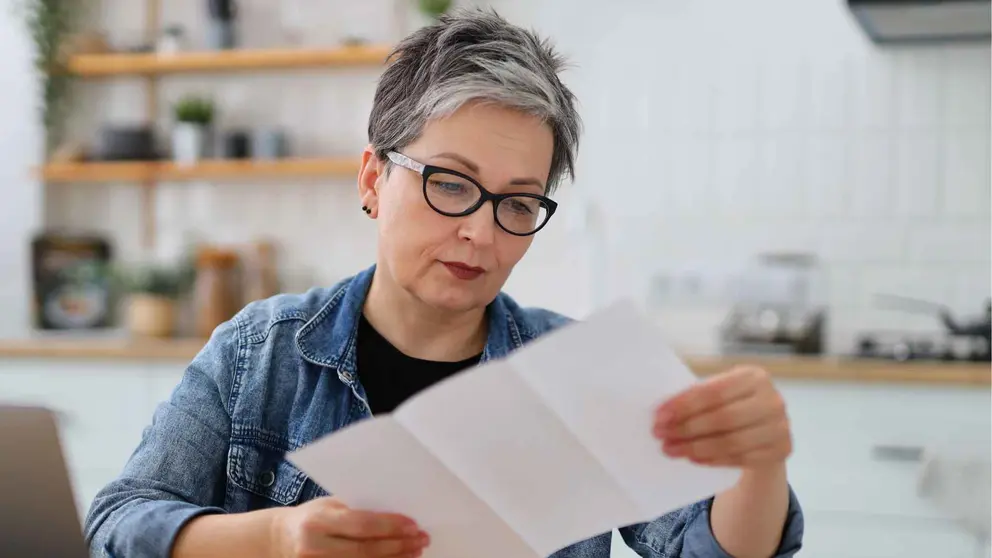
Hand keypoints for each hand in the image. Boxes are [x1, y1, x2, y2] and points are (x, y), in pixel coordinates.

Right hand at [271, 497, 429, 557]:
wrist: (279, 539)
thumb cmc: (312, 517)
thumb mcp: (329, 505)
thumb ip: (357, 509)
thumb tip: (397, 511)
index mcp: (317, 521)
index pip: (361, 524)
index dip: (390, 526)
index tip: (413, 524)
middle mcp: (315, 547)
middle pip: (365, 551)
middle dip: (398, 546)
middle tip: (421, 539)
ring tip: (415, 552)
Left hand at [652, 366, 791, 469]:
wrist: (766, 429)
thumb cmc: (733, 405)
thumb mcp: (720, 393)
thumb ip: (697, 397)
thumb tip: (662, 414)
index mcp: (754, 376)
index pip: (713, 392)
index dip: (683, 405)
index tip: (658, 417)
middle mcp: (773, 400)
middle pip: (722, 418)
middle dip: (686, 428)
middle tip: (661, 436)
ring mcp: (781, 427)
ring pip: (730, 442)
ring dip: (695, 448)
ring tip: (671, 450)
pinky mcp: (781, 450)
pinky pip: (740, 458)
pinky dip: (713, 460)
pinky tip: (693, 458)